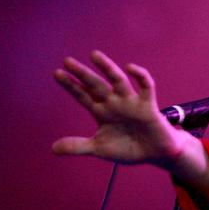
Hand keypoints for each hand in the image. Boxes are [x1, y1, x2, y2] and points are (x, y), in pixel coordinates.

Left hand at [52, 50, 182, 166]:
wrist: (155, 154)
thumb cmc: (128, 148)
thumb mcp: (100, 149)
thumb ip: (78, 147)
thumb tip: (53, 148)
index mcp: (101, 112)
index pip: (83, 95)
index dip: (71, 85)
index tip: (57, 73)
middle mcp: (114, 103)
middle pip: (96, 85)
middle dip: (83, 74)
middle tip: (67, 60)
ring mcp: (131, 102)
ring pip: (118, 80)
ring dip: (107, 68)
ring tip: (94, 55)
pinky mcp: (147, 105)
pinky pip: (145, 86)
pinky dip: (140, 76)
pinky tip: (129, 68)